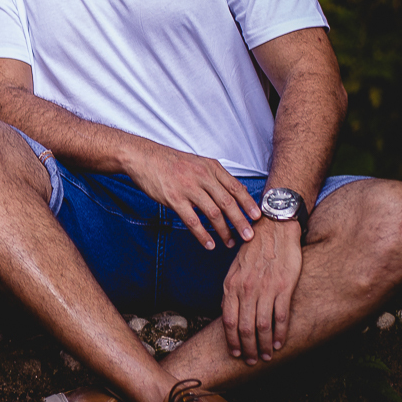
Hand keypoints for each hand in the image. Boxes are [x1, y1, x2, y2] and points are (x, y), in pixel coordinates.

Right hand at [127, 143, 260, 247]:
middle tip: (249, 236)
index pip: (235, 187)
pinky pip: (192, 221)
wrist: (144, 157)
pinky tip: (209, 244)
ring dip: (224, 231)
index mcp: (211, 167)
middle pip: (228, 203)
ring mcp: (188, 188)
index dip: (248, 204)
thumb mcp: (198, 163)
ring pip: (213, 214)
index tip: (257, 217)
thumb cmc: (171, 162)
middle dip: (241, 222)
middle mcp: (202, 177)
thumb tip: (238, 192)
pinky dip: (202, 235)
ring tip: (230, 243)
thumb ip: (216, 177)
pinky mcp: (174, 199)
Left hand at [220, 218, 302, 363]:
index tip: (235, 353)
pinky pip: (280, 316)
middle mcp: (246, 289)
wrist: (273, 228)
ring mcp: (265, 288)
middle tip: (251, 361)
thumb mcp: (235, 268)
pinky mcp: (283, 286)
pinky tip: (279, 342)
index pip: (228, 321)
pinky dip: (279, 332)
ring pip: (262, 326)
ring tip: (266, 356)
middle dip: (247, 348)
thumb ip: (232, 291)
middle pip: (244, 328)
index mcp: (231, 285)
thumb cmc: (254, 249)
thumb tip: (228, 312)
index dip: (231, 340)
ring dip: (263, 345)